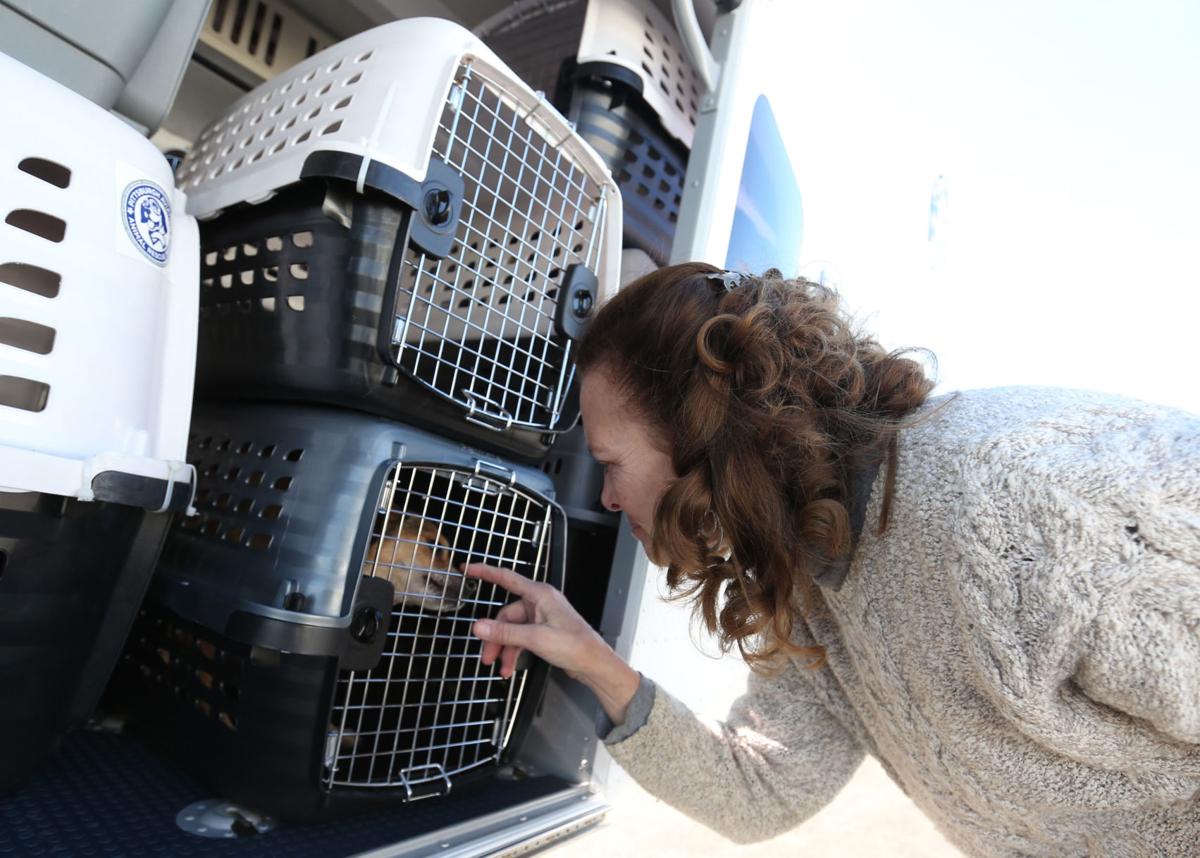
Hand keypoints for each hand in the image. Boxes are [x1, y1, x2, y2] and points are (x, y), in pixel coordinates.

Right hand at [463, 563, 640, 724]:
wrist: (594, 663)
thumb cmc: (574, 645)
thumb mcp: (535, 638)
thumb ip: (505, 632)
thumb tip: (479, 627)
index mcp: (539, 594)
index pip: (506, 578)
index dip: (485, 572)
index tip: (467, 568)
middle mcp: (540, 602)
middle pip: (506, 615)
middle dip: (495, 637)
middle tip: (487, 657)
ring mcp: (541, 617)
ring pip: (512, 629)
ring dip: (504, 648)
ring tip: (500, 668)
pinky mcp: (543, 631)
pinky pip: (521, 638)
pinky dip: (514, 652)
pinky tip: (510, 667)